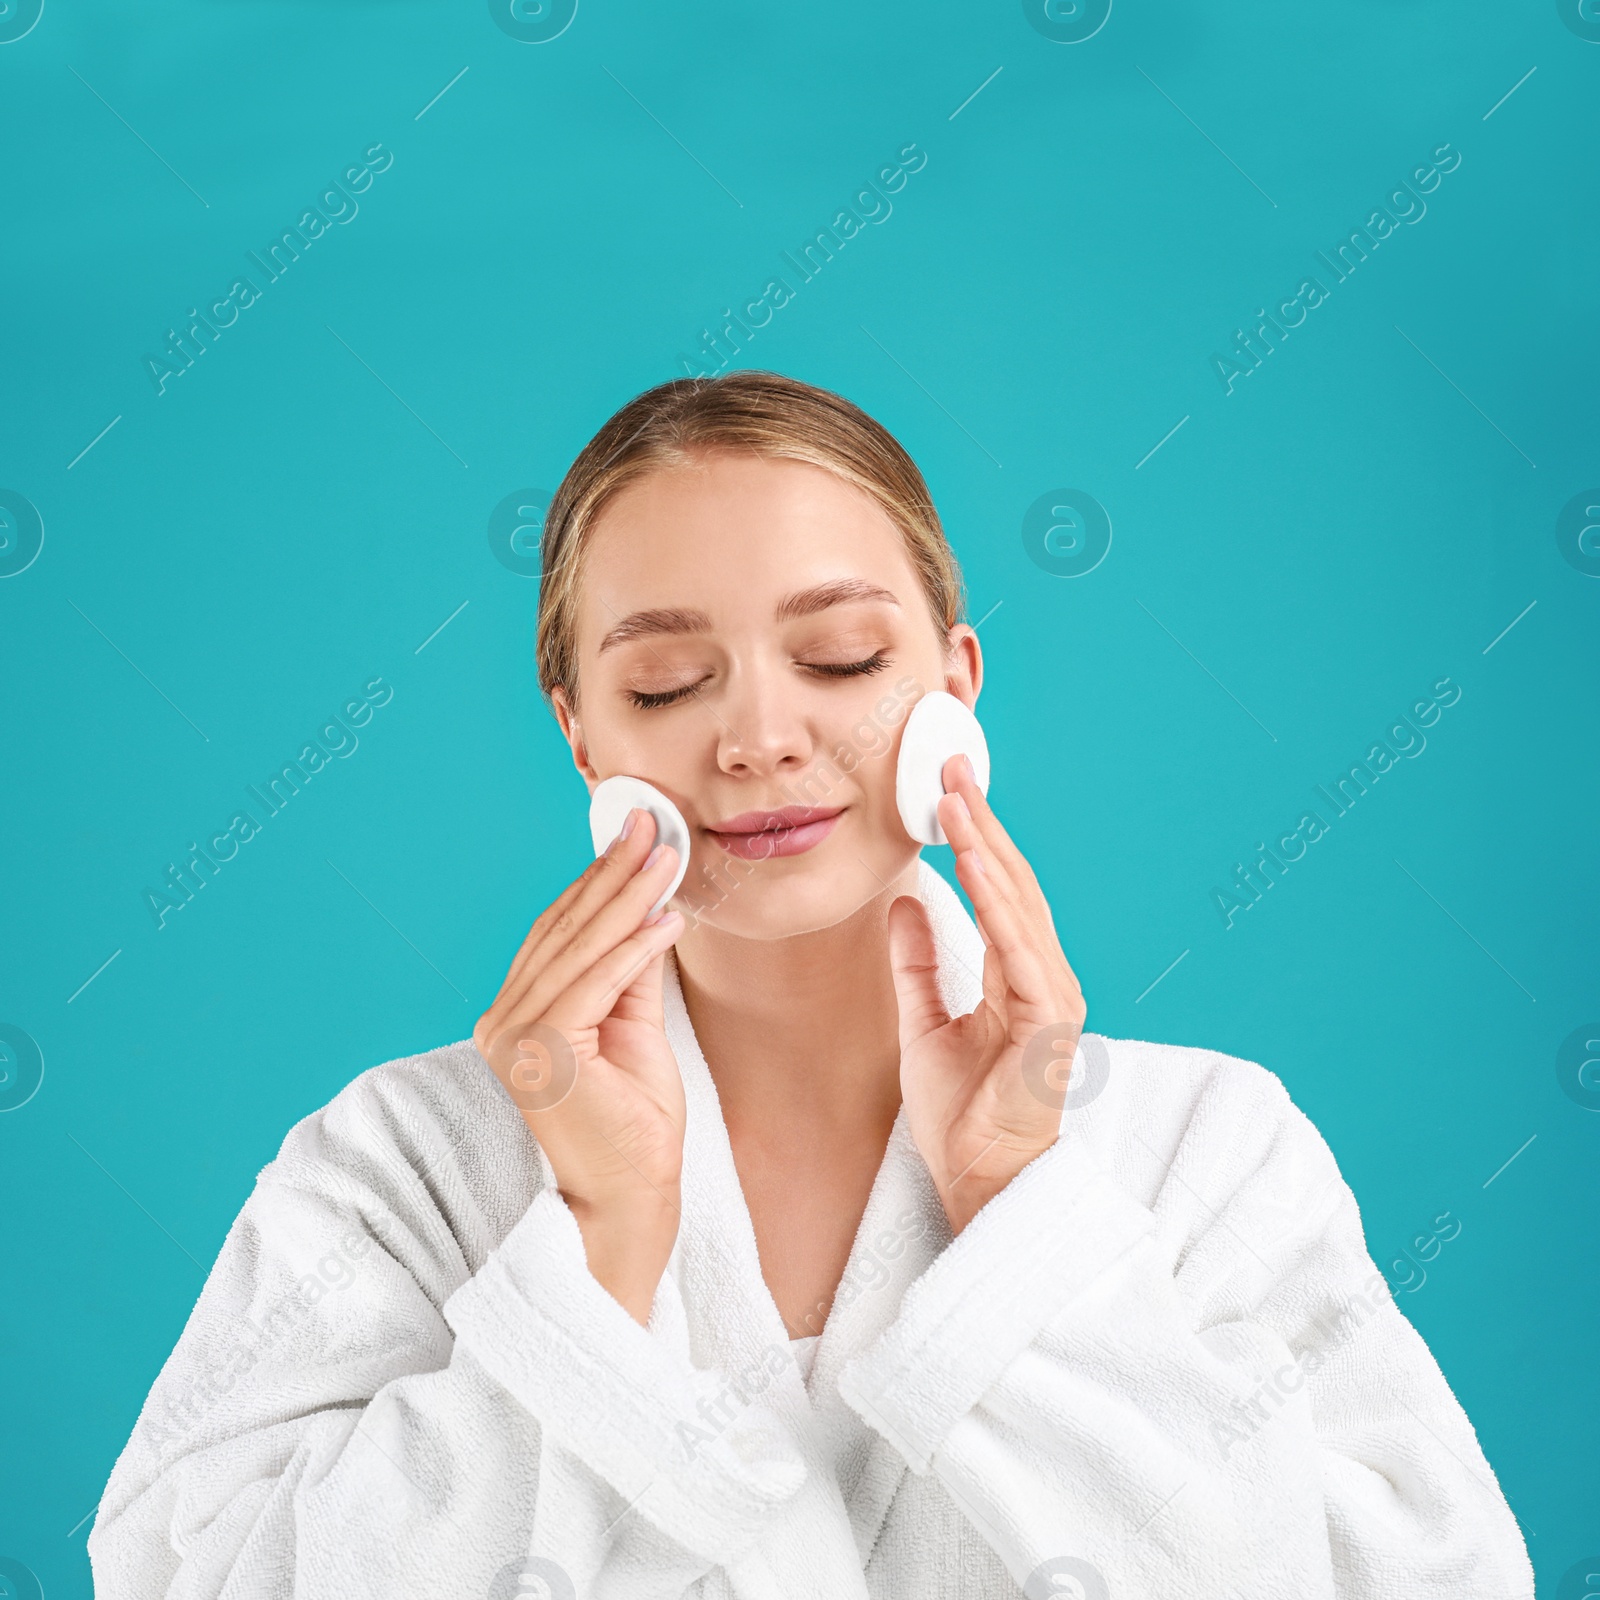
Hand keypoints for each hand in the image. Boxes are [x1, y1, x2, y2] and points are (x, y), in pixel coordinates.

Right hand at [473, 809, 685, 1321]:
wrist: (629, 1203)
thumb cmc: (634, 1127)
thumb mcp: (635, 1030)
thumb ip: (632, 971)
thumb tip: (649, 906)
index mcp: (516, 1016)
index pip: (558, 934)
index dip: (597, 880)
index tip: (637, 835)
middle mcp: (503, 1022)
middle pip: (565, 930)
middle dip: (613, 871)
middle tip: (653, 821)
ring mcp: (516, 1038)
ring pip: (580, 948)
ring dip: (628, 895)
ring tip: (668, 853)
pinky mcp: (543, 1053)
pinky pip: (597, 983)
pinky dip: (635, 945)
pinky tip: (668, 916)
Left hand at [888, 754, 1085, 1235]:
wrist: (981, 1181)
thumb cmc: (962, 1113)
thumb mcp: (923, 1023)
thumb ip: (919, 961)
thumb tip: (906, 901)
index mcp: (1019, 977)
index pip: (997, 892)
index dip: (972, 839)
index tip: (944, 791)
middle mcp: (1044, 978)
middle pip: (1013, 885)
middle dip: (980, 825)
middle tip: (951, 769)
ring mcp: (1052, 997)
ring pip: (1019, 906)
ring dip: (985, 848)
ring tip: (956, 799)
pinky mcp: (1048, 1021)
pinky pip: (1017, 949)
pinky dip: (996, 903)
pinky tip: (974, 863)